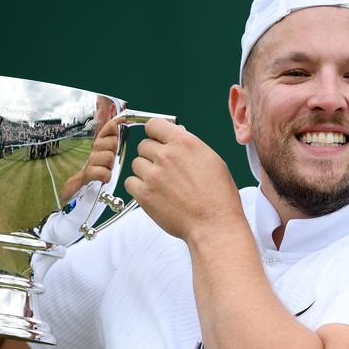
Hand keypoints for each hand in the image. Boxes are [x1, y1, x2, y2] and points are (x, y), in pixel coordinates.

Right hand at [59, 117, 121, 201]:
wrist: (76, 192)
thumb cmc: (96, 173)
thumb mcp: (105, 154)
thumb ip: (111, 137)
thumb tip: (120, 119)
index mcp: (98, 144)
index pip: (108, 128)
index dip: (113, 128)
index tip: (117, 126)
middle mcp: (92, 150)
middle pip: (112, 142)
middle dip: (113, 151)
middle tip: (108, 161)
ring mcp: (88, 162)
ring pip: (108, 157)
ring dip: (109, 167)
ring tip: (104, 171)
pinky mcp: (85, 176)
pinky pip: (102, 172)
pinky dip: (104, 176)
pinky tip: (102, 178)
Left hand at [125, 119, 243, 241]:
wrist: (213, 224)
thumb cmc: (218, 196)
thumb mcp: (211, 160)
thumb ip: (189, 145)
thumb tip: (176, 134)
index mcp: (184, 143)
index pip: (154, 124)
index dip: (155, 133)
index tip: (157, 141)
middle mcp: (167, 155)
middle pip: (143, 145)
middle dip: (152, 155)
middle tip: (165, 170)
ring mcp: (153, 175)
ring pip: (136, 163)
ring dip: (145, 172)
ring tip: (162, 184)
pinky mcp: (144, 194)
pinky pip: (130, 182)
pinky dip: (138, 187)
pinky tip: (153, 193)